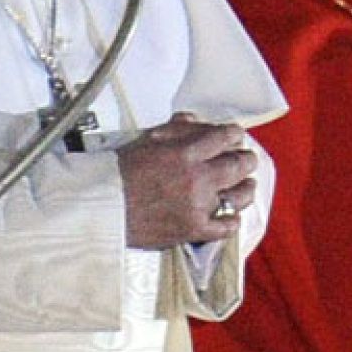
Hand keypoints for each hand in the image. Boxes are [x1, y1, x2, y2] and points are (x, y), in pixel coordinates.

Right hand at [118, 112, 256, 247]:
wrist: (102, 208)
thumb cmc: (120, 173)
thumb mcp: (147, 139)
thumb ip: (176, 129)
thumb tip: (196, 121)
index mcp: (185, 153)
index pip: (224, 137)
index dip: (234, 134)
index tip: (235, 136)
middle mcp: (196, 179)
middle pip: (238, 165)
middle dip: (246, 159)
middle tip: (247, 159)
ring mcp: (197, 206)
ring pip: (238, 196)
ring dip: (247, 188)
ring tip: (248, 185)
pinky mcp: (193, 230)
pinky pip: (225, 227)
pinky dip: (232, 220)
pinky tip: (233, 215)